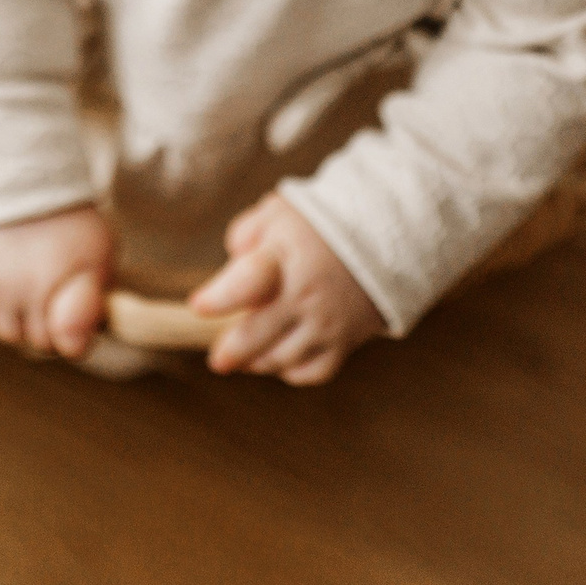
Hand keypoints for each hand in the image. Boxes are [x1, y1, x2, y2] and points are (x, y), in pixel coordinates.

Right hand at [0, 203, 111, 359]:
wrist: (18, 175)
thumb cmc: (68, 216)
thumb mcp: (99, 252)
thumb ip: (93, 302)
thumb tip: (74, 347)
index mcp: (60, 291)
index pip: (69, 346)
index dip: (76, 332)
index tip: (75, 308)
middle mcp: (23, 297)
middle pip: (36, 341)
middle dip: (48, 323)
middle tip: (52, 290)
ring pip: (5, 333)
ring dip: (17, 318)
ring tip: (26, 285)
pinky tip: (1, 288)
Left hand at [188, 192, 382, 384]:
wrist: (386, 238)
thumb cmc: (321, 225)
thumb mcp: (279, 212)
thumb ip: (246, 233)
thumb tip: (231, 260)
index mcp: (285, 258)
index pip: (245, 283)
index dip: (217, 299)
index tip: (199, 306)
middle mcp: (305, 295)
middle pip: (256, 336)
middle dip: (230, 351)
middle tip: (218, 359)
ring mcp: (326, 323)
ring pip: (280, 359)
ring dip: (257, 361)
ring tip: (245, 356)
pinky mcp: (345, 342)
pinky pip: (311, 372)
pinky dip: (291, 370)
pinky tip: (281, 358)